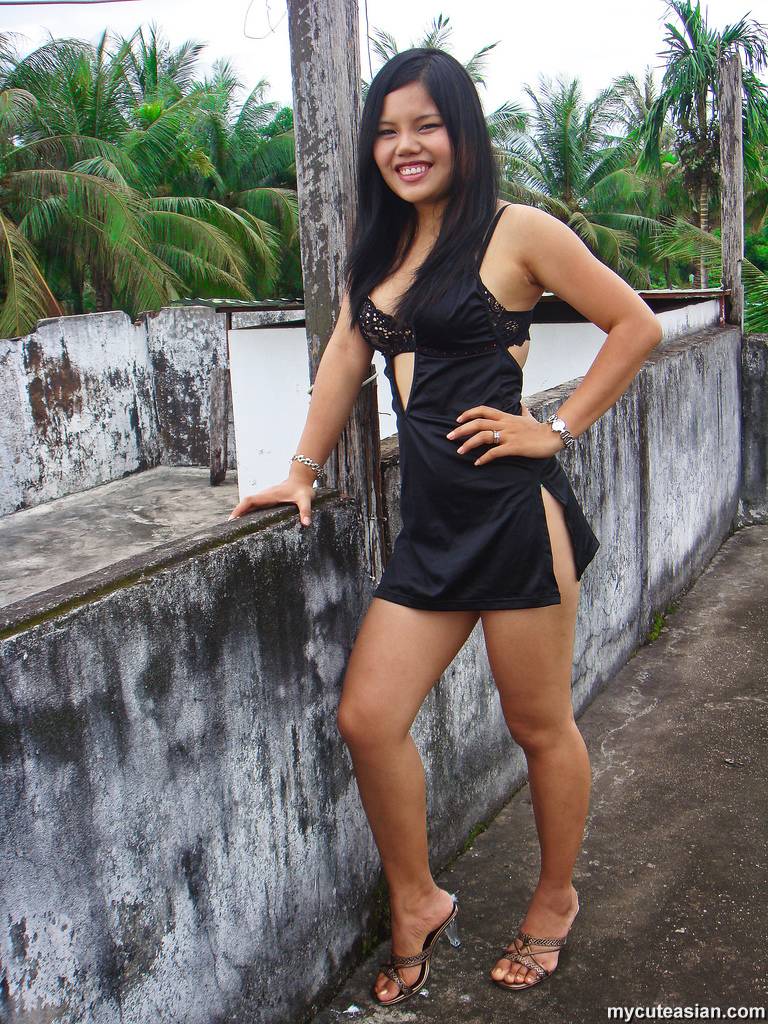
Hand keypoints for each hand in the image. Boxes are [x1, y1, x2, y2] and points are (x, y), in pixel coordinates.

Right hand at [228, 476, 315, 526]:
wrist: (302, 478)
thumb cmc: (303, 489)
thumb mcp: (306, 499)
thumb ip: (306, 511)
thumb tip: (306, 524)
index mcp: (270, 495)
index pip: (250, 500)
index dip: (240, 508)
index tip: (232, 518)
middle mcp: (265, 495)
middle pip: (246, 503)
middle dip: (237, 513)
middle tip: (228, 528)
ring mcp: (265, 497)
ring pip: (249, 504)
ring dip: (241, 513)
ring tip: (234, 527)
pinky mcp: (268, 499)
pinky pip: (255, 505)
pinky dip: (248, 512)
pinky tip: (246, 521)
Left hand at [445, 402, 561, 464]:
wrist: (553, 436)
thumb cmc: (540, 428)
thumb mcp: (530, 416)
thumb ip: (523, 411)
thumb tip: (521, 404)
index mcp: (506, 416)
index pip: (483, 410)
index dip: (469, 413)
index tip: (458, 420)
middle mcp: (505, 424)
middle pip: (478, 423)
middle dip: (462, 429)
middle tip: (449, 436)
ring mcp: (509, 435)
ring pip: (483, 436)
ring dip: (469, 444)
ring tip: (459, 451)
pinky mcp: (514, 447)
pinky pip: (495, 452)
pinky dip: (484, 458)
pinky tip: (477, 463)